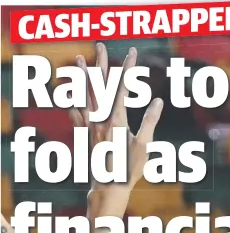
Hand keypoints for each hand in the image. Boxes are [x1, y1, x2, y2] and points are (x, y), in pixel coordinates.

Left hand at [71, 43, 162, 192]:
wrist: (108, 187)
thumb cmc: (129, 170)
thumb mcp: (144, 146)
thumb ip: (150, 122)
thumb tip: (158, 102)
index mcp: (117, 119)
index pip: (122, 86)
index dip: (128, 67)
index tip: (133, 52)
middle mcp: (100, 118)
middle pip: (100, 84)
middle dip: (101, 63)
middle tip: (100, 45)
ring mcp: (90, 126)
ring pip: (84, 95)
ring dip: (82, 76)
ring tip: (78, 60)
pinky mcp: (84, 135)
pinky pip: (75, 114)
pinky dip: (72, 101)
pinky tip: (68, 94)